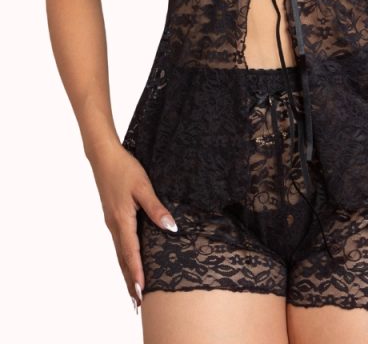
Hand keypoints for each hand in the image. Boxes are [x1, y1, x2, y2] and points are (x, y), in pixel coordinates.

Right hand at [89, 143, 178, 311]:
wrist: (103, 157)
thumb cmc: (124, 169)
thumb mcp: (143, 186)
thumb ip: (156, 208)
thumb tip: (171, 228)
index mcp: (122, 220)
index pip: (131, 253)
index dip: (137, 274)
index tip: (142, 292)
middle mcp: (114, 225)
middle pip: (123, 259)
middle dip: (131, 281)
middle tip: (137, 303)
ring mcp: (111, 222)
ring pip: (120, 253)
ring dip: (127, 273)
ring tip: (134, 291)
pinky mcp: (112, 217)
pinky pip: (119, 244)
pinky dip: (124, 259)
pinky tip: (129, 263)